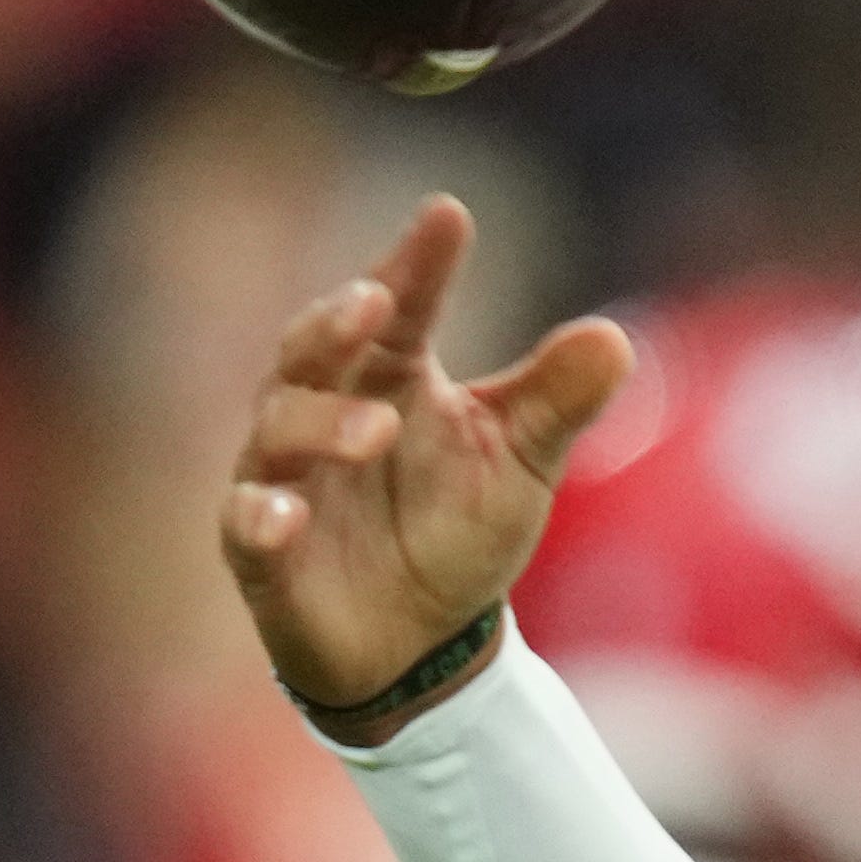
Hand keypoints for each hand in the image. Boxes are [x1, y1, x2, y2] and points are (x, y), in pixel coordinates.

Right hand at [219, 194, 632, 737]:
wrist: (422, 645)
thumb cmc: (458, 531)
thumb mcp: (522, 462)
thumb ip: (558, 399)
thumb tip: (614, 338)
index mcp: (391, 376)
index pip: (400, 307)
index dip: (417, 263)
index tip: (447, 216)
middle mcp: (324, 410)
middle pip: (312, 349)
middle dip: (335, 322)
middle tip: (376, 302)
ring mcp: (285, 478)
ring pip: (279, 431)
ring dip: (320, 423)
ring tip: (375, 427)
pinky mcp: (260, 552)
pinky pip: (246, 526)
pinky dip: (260, 518)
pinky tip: (284, 516)